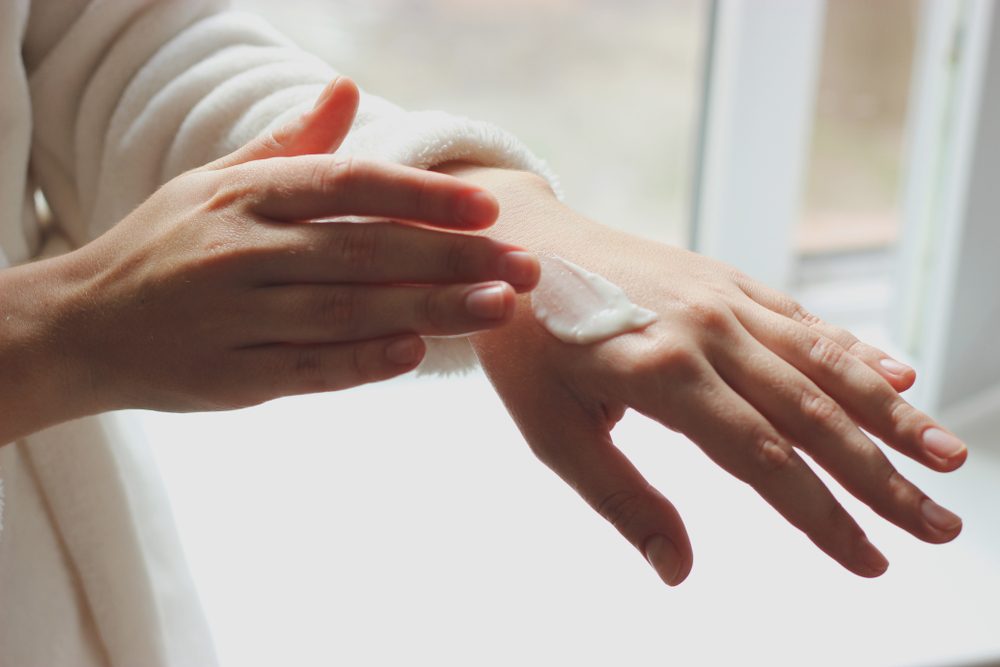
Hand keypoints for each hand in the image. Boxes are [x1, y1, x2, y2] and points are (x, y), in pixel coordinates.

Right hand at [3, 79, 538, 433]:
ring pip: (349, 311)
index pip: (348, 186)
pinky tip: (419, 353)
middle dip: (453, 259)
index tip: (488, 208)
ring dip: (431, 310)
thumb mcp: (215, 183)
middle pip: (365, 251)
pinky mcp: (230, 377)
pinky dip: (365, 361)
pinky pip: (309, 369)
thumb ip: (288, 145)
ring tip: (499, 308)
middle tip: (525, 267)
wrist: (82, 324)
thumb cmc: (164, 246)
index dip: (421, 196)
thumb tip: (347, 92)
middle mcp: (243, 251)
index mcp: (246, 196)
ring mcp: (236, 317)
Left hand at [446, 165, 965, 584]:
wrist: (514, 247)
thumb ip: (621, 497)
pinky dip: (855, 350)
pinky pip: (803, 319)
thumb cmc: (524, 344)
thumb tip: (678, 570)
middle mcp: (708, 331)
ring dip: (892, 412)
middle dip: (884, 477)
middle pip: (815, 414)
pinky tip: (898, 374)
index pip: (765, 461)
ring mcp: (723, 297)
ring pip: (827, 360)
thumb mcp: (551, 430)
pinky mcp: (725, 278)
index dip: (823, 518)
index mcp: (663, 374)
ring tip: (948, 457)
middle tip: (943, 527)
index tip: (871, 562)